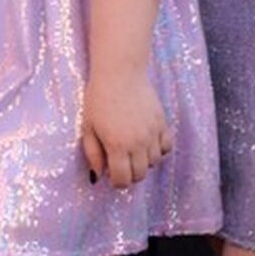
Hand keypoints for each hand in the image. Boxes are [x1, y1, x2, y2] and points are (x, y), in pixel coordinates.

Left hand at [79, 68, 169, 189]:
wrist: (120, 73)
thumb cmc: (99, 98)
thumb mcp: (88, 127)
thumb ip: (93, 153)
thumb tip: (99, 174)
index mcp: (117, 145)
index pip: (123, 180)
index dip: (117, 182)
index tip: (112, 176)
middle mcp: (137, 143)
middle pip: (140, 175)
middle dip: (129, 175)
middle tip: (121, 164)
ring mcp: (152, 133)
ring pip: (154, 162)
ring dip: (143, 162)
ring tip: (133, 151)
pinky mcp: (162, 123)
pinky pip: (166, 147)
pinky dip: (159, 150)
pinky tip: (148, 143)